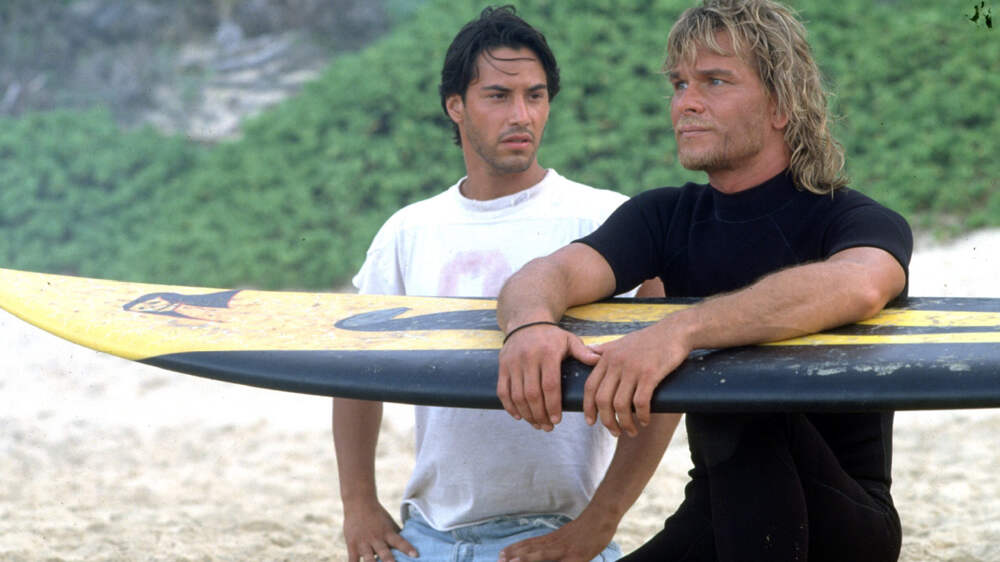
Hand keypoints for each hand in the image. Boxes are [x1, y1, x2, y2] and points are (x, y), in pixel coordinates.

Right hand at [342, 499, 416, 561]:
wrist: (359, 503)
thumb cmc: (377, 515)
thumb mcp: (389, 523)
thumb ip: (397, 535)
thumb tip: (411, 545)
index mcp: (388, 533)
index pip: (400, 541)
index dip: (407, 548)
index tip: (416, 555)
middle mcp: (376, 539)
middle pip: (384, 553)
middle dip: (389, 561)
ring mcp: (364, 543)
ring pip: (369, 559)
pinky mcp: (352, 546)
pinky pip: (352, 561)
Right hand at [497, 323, 599, 429]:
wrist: (525, 320)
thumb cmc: (551, 335)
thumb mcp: (569, 340)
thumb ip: (583, 352)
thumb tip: (599, 361)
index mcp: (547, 353)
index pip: (550, 386)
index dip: (553, 406)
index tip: (557, 420)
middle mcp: (528, 358)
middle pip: (532, 394)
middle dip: (540, 415)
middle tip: (548, 428)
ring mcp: (513, 363)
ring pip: (517, 395)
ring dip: (527, 414)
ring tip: (537, 424)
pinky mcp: (502, 366)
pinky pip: (503, 390)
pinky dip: (509, 406)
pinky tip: (519, 416)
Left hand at [497, 516, 614, 561]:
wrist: (602, 515)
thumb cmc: (587, 528)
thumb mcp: (567, 535)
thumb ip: (555, 543)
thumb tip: (544, 548)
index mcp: (553, 539)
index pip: (530, 544)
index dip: (515, 549)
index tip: (501, 553)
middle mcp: (556, 543)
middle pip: (532, 549)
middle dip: (515, 555)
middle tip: (500, 559)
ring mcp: (566, 549)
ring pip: (543, 554)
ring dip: (527, 558)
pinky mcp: (578, 556)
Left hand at [584, 321, 689, 436]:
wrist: (675, 331)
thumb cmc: (649, 339)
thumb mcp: (621, 341)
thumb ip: (603, 349)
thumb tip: (587, 352)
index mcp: (607, 357)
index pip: (590, 387)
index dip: (588, 407)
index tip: (591, 422)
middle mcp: (616, 363)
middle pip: (602, 399)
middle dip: (606, 420)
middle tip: (615, 432)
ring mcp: (633, 368)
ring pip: (620, 404)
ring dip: (624, 423)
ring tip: (631, 431)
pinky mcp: (650, 373)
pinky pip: (640, 402)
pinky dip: (641, 415)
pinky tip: (645, 421)